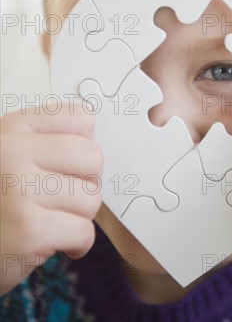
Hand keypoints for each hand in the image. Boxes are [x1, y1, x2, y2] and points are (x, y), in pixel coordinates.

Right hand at [1, 104, 102, 294]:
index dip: (84, 147)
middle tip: (68, 198)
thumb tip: (93, 149)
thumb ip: (43, 143)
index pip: (81, 118)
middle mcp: (13, 152)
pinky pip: (83, 232)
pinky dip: (77, 244)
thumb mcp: (6, 154)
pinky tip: (55, 243)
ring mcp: (20, 189)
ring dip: (79, 217)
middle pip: (93, 157)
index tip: (72, 166)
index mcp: (13, 128)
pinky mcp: (29, 230)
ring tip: (53, 222)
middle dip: (88, 183)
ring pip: (91, 198)